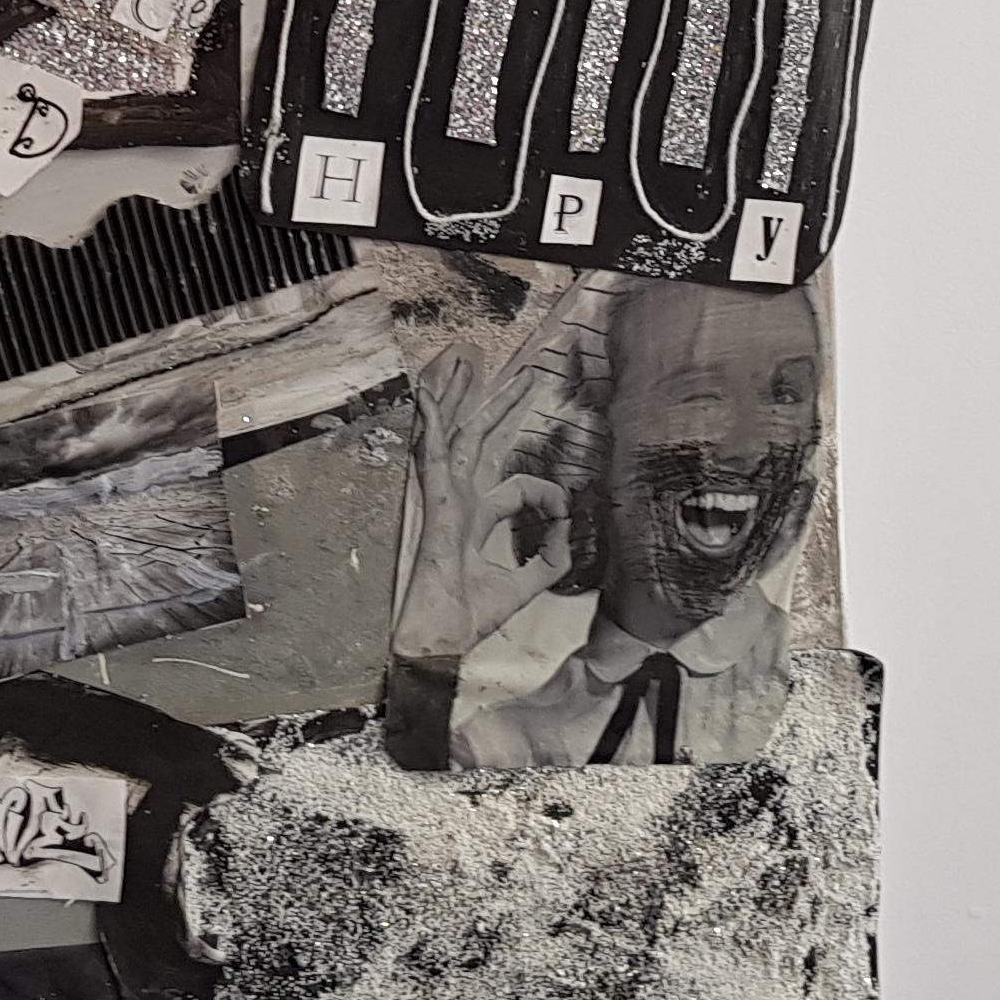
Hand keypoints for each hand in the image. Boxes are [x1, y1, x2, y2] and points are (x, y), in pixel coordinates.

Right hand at [393, 279, 612, 655]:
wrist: (443, 638)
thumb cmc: (474, 615)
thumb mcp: (530, 581)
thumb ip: (552, 554)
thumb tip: (570, 522)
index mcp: (481, 517)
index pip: (519, 484)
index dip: (547, 492)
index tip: (564, 511)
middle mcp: (463, 500)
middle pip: (483, 440)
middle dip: (503, 406)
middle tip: (524, 374)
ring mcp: (447, 497)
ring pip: (457, 435)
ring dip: (462, 397)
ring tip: (467, 360)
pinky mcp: (437, 502)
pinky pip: (432, 454)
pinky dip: (431, 422)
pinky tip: (429, 393)